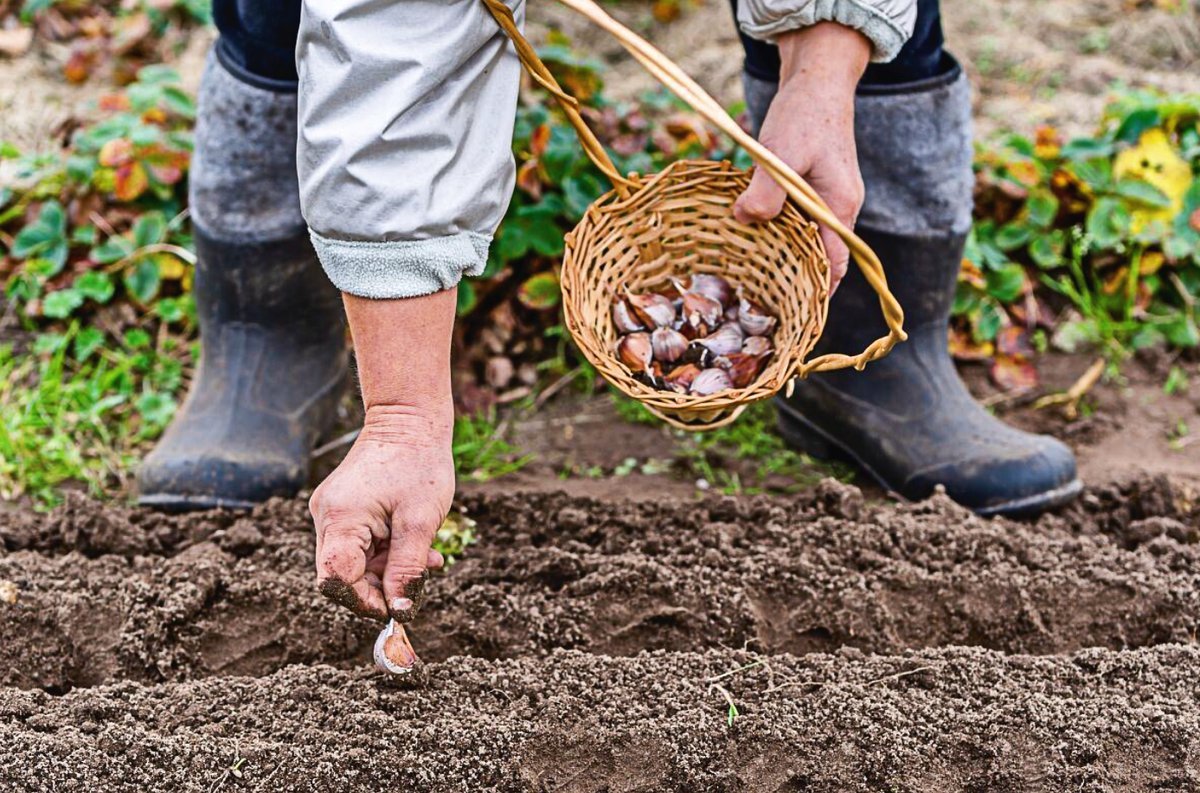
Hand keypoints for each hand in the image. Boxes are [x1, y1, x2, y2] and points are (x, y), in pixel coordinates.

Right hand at [309, 287, 457, 638]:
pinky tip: (415, 545)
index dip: (364, 601)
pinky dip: (385, 551)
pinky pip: (358, 544)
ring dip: (388, 569)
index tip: (397, 607)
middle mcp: (326, 517)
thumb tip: (400, 610)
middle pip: (342, 575)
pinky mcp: (342, 509)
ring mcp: (331, 512)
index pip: (336, 581)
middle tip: (417, 582)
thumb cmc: (418, 465)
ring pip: (353, 562)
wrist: (409, 419)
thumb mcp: (421, 522)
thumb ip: (408, 569)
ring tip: (427, 557)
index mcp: (341, 519)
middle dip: (379, 586)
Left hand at [733, 22, 871, 291]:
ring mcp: (828, 198)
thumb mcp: (780, 153)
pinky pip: (800, 221)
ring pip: (809, 240)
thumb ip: (765, 192)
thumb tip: (744, 221)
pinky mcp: (814, 188)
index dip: (817, 294)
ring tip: (755, 278)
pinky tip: (754, 237)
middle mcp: (839, 208)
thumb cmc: (803, 114)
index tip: (794, 316)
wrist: (817, 80)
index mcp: (838, 207)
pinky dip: (782, 233)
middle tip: (765, 304)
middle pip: (823, 258)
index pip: (835, 265)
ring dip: (786, 256)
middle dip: (798, 282)